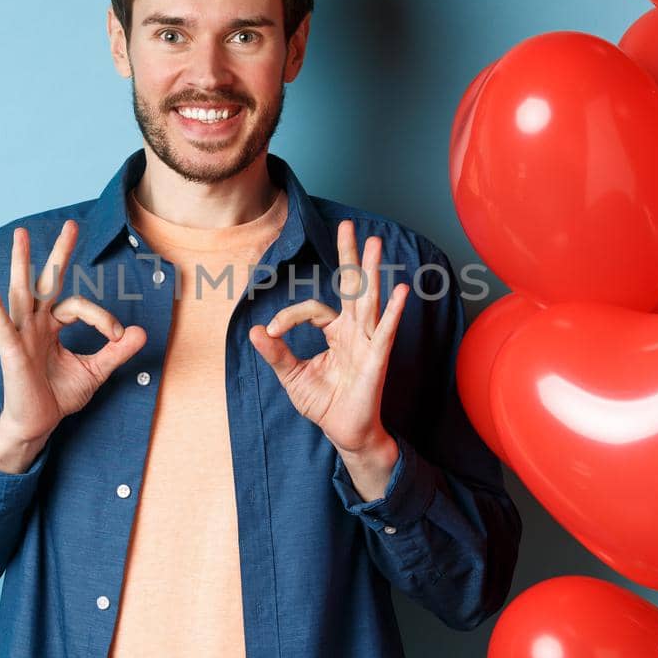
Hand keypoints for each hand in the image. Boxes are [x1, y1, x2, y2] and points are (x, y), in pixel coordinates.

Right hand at [0, 220, 146, 469]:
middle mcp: (35, 324)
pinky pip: (2, 324)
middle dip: (59, 253)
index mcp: (51, 326)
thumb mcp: (95, 371)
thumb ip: (116, 351)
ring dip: (22, 262)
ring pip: (22, 292)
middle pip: (46, 281)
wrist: (37, 425)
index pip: (78, 306)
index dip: (102, 317)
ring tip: (20, 235)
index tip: (117, 336)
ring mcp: (21, 334)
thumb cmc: (58, 397)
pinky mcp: (11, 351)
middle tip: (71, 224)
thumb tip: (141, 332)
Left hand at [249, 219, 409, 494]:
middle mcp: (354, 331)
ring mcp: (368, 342)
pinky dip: (394, 312)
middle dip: (351, 256)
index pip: (313, 308)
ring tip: (375, 244)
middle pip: (353, 287)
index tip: (272, 332)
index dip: (289, 316)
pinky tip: (400, 291)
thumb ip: (276, 353)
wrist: (344, 433)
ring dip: (372, 272)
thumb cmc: (324, 404)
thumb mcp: (292, 376)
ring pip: (369, 301)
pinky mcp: (377, 359)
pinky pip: (386, 332)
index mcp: (335, 331)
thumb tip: (256, 330)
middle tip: (350, 225)